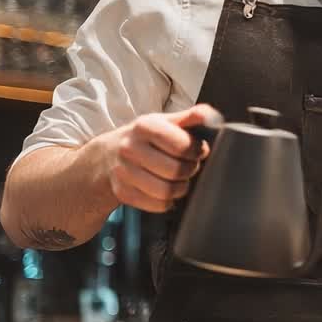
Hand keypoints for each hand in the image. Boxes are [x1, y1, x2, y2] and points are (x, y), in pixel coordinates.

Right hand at [97, 104, 216, 212]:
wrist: (108, 155)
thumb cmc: (145, 138)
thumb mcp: (165, 121)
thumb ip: (191, 117)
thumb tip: (213, 118)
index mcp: (145, 126)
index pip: (181, 145)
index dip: (196, 151)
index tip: (197, 151)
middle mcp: (130, 148)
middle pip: (176, 170)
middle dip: (190, 170)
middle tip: (189, 166)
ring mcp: (124, 172)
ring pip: (167, 191)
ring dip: (181, 188)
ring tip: (180, 180)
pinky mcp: (122, 192)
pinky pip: (157, 205)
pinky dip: (168, 201)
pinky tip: (166, 189)